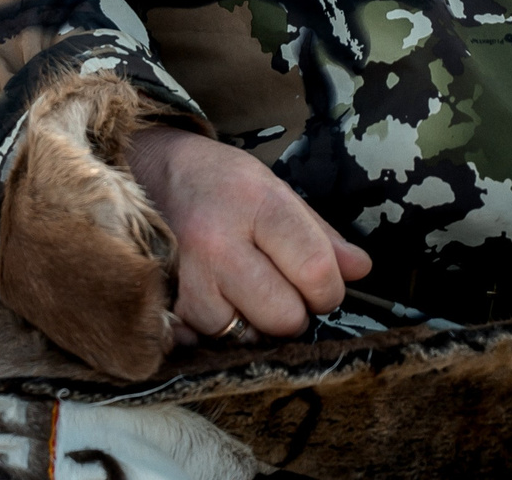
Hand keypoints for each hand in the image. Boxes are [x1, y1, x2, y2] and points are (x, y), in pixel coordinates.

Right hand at [127, 125, 369, 340]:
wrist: (152, 170)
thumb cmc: (222, 183)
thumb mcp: (277, 191)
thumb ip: (320, 235)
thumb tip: (360, 270)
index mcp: (258, 205)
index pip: (316, 271)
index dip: (328, 290)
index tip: (320, 285)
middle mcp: (218, 241)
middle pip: (284, 316)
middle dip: (293, 312)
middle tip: (281, 289)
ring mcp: (186, 274)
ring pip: (244, 336)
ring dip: (252, 324)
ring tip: (245, 293)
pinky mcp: (163, 299)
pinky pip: (205, 341)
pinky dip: (217, 332)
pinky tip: (218, 302)